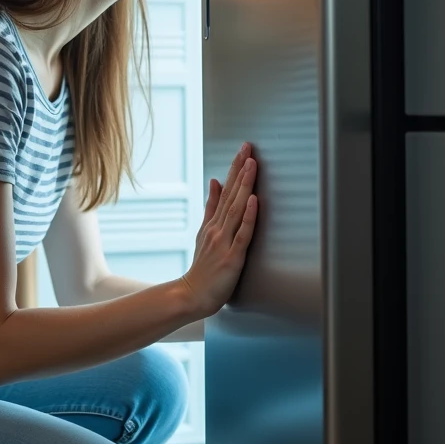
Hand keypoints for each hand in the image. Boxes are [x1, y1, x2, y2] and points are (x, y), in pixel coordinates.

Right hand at [181, 142, 258, 317]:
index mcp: (213, 222)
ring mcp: (224, 242)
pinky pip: (242, 234)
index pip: (226, 190)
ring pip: (236, 209)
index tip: (243, 149)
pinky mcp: (232, 257)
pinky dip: (248, 217)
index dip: (235, 169)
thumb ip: (211, 206)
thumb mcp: (204, 232)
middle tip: (248, 148)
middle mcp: (218, 228)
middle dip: (240, 170)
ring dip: (244, 186)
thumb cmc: (202, 267)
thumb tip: (215, 180)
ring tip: (252, 166)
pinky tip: (253, 202)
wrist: (191, 294)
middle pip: (231, 194)